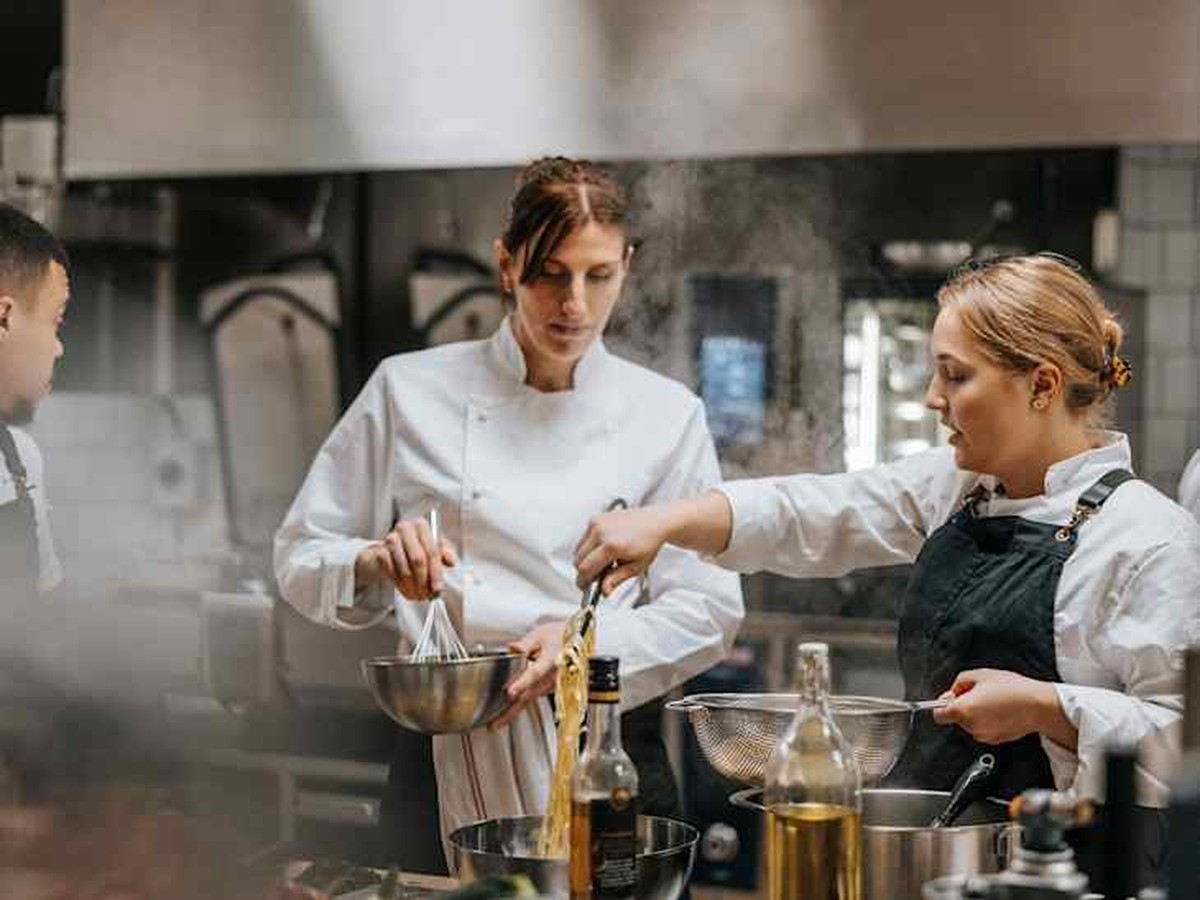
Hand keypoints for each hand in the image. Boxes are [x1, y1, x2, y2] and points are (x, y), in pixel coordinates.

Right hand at [354, 518, 457, 600]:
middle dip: (424, 581)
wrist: (390, 550)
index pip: (432, 551)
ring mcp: (390, 538)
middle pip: (418, 560)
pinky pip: (391, 572)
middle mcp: (405, 528)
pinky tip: (406, 589)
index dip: (436, 573)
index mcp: (421, 525)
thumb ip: (445, 553)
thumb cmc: (416, 548)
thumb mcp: (434, 548)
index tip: (438, 589)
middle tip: (427, 595)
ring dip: (412, 586)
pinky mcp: (379, 551)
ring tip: (418, 595)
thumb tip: (452, 562)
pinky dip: (400, 585)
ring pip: (404, 568)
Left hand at [490, 621, 566, 730]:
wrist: (577, 642)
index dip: (523, 682)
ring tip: (497, 722)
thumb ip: (526, 643)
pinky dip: (519, 705)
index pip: (535, 673)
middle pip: (530, 695)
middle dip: (512, 710)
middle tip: (496, 723)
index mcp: (551, 660)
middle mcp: (552, 677)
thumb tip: (512, 648)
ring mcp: (551, 685)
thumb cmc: (561, 637)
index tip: (511, 691)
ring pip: (530, 699)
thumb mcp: (542, 634)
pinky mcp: (548, 688)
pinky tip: (507, 712)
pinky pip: (532, 697)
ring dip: (514, 710)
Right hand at [573, 506, 672, 594]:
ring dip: (585, 559)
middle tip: (597, 577)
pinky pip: (583, 539)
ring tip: (605, 562)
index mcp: (611, 546)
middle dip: (584, 571)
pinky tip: (604, 550)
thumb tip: (603, 591)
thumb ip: (616, 579)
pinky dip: (588, 548)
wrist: (655, 522)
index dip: (582, 581)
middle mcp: (601, 532)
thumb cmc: (648, 543)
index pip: (585, 568)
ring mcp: (597, 523)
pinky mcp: (596, 518)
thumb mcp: (635, 567)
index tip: (584, 587)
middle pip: (577, 559)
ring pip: (578, 549)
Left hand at [933, 668, 1065, 745]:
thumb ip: (959, 682)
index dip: (943, 704)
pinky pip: (983, 728)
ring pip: (970, 723)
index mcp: (963, 710)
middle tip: (980, 693)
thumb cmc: (1012, 689)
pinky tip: (1000, 710)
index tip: (952, 697)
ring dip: (976, 713)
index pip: (938, 715)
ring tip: (993, 700)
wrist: (1039, 705)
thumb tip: (954, 692)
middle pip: (955, 717)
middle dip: (963, 705)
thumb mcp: (980, 675)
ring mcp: (984, 735)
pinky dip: (987, 720)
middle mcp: (971, 726)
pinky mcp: (996, 740)